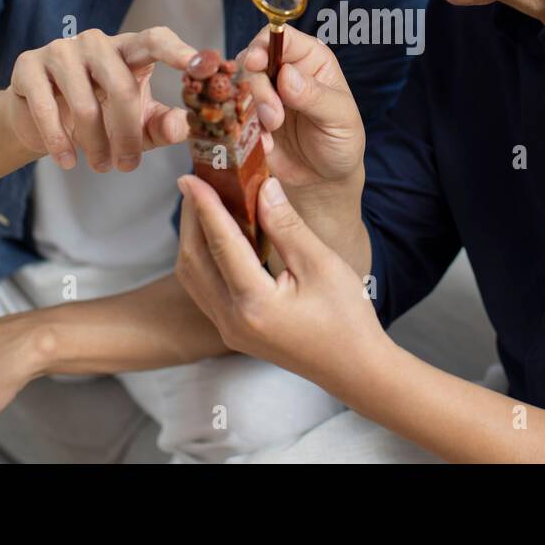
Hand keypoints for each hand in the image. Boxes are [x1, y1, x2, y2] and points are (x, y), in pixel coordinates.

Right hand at [4, 26, 195, 171]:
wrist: (39, 120)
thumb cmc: (100, 116)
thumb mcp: (139, 124)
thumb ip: (164, 125)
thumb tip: (183, 127)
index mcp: (129, 49)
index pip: (156, 39)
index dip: (179, 51)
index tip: (204, 66)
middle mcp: (96, 42)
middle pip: (121, 86)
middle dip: (127, 134)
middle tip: (128, 166)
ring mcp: (61, 50)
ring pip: (85, 104)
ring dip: (95, 144)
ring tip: (101, 166)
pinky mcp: (29, 65)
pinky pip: (47, 109)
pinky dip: (60, 142)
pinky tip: (68, 161)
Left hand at [174, 173, 388, 395]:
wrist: (353, 367)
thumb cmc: (347, 317)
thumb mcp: (321, 265)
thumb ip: (286, 225)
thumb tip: (262, 186)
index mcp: (254, 303)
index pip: (220, 242)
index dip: (205, 205)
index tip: (191, 177)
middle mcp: (232, 320)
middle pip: (194, 260)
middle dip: (191, 218)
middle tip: (194, 184)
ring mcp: (229, 329)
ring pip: (193, 277)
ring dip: (193, 239)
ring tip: (202, 205)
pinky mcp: (233, 331)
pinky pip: (204, 290)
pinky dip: (203, 259)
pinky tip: (216, 238)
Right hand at [237, 24, 364, 192]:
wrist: (324, 180)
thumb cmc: (341, 143)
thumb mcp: (340, 118)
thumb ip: (315, 96)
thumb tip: (287, 74)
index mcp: (311, 60)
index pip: (282, 37)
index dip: (264, 44)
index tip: (255, 62)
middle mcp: (284, 71)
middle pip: (254, 61)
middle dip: (259, 88)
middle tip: (274, 116)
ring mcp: (264, 94)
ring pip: (241, 87)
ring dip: (253, 109)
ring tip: (273, 129)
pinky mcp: (248, 118)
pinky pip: (234, 114)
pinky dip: (245, 128)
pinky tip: (265, 143)